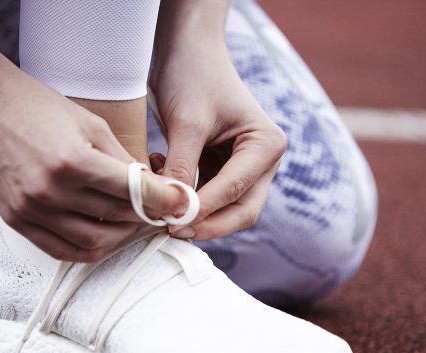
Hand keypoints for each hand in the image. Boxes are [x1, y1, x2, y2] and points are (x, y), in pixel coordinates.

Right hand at [0, 70, 185, 261]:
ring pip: (93, 243)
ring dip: (120, 236)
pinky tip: (103, 235)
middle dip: (145, 216)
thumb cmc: (37, 106)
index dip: (164, 200)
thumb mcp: (89, 123)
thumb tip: (154, 188)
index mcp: (72, 161)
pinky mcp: (15, 221)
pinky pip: (62, 251)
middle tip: (158, 209)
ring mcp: (31, 210)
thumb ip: (122, 159)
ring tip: (131, 221)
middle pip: (116, 218)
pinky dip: (89, 249)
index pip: (133, 193)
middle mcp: (50, 192)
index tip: (180, 202)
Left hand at [150, 11, 286, 239]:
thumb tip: (175, 210)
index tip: (171, 222)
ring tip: (159, 201)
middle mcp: (263, 162)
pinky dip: (186, 197)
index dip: (205, 211)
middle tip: (170, 230)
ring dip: (194, 213)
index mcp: (266, 146)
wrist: (187, 50)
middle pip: (241, 211)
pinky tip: (160, 179)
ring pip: (224, 210)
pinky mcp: (224, 170)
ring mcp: (246, 168)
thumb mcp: (187, 123)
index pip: (236, 191)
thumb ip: (182, 168)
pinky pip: (208, 197)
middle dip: (206, 223)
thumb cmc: (192, 75)